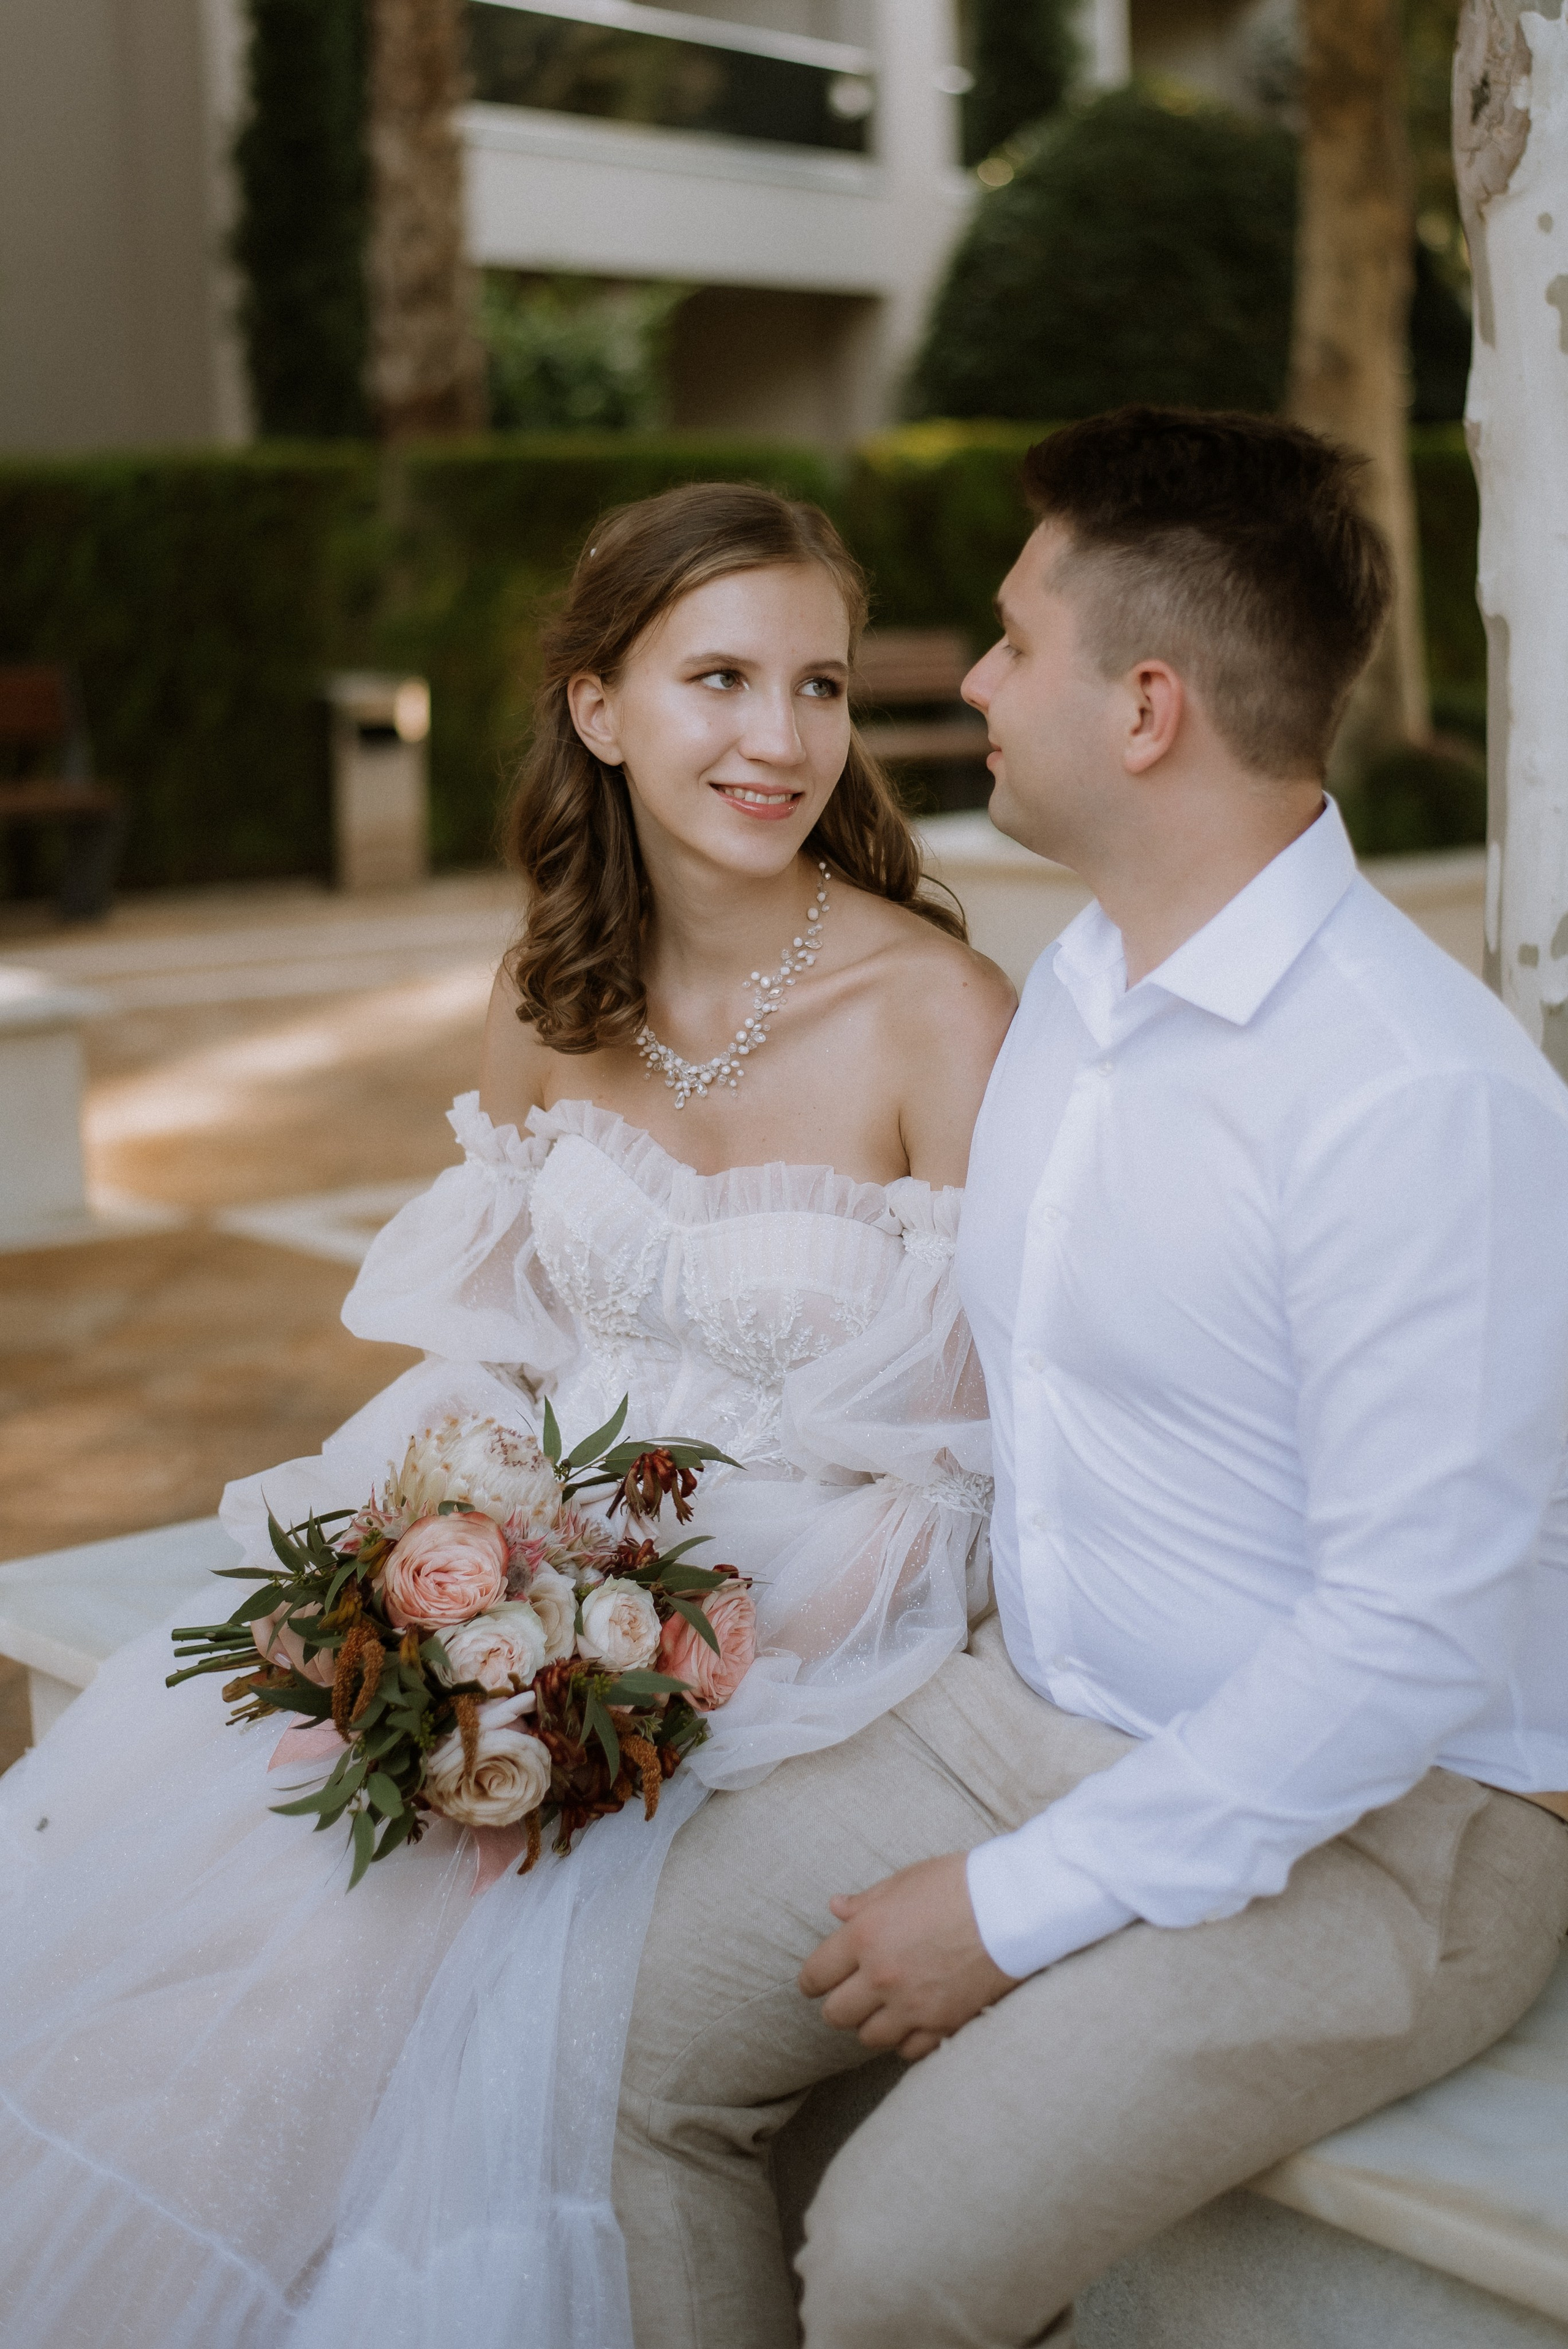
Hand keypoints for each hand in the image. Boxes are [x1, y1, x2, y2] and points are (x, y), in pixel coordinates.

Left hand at [798, 1852, 1018, 2061]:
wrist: (1013, 1906)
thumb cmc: (957, 1884)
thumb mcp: (904, 1881)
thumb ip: (865, 1902)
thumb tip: (836, 1908)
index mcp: (865, 1936)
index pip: (816, 1975)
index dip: (812, 1980)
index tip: (817, 1981)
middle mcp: (882, 1976)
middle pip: (836, 2014)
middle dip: (839, 2004)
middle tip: (852, 1993)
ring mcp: (912, 2005)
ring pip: (868, 2037)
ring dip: (871, 2023)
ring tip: (884, 2007)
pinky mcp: (942, 2024)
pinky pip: (907, 2050)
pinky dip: (905, 2039)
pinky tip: (913, 2020)